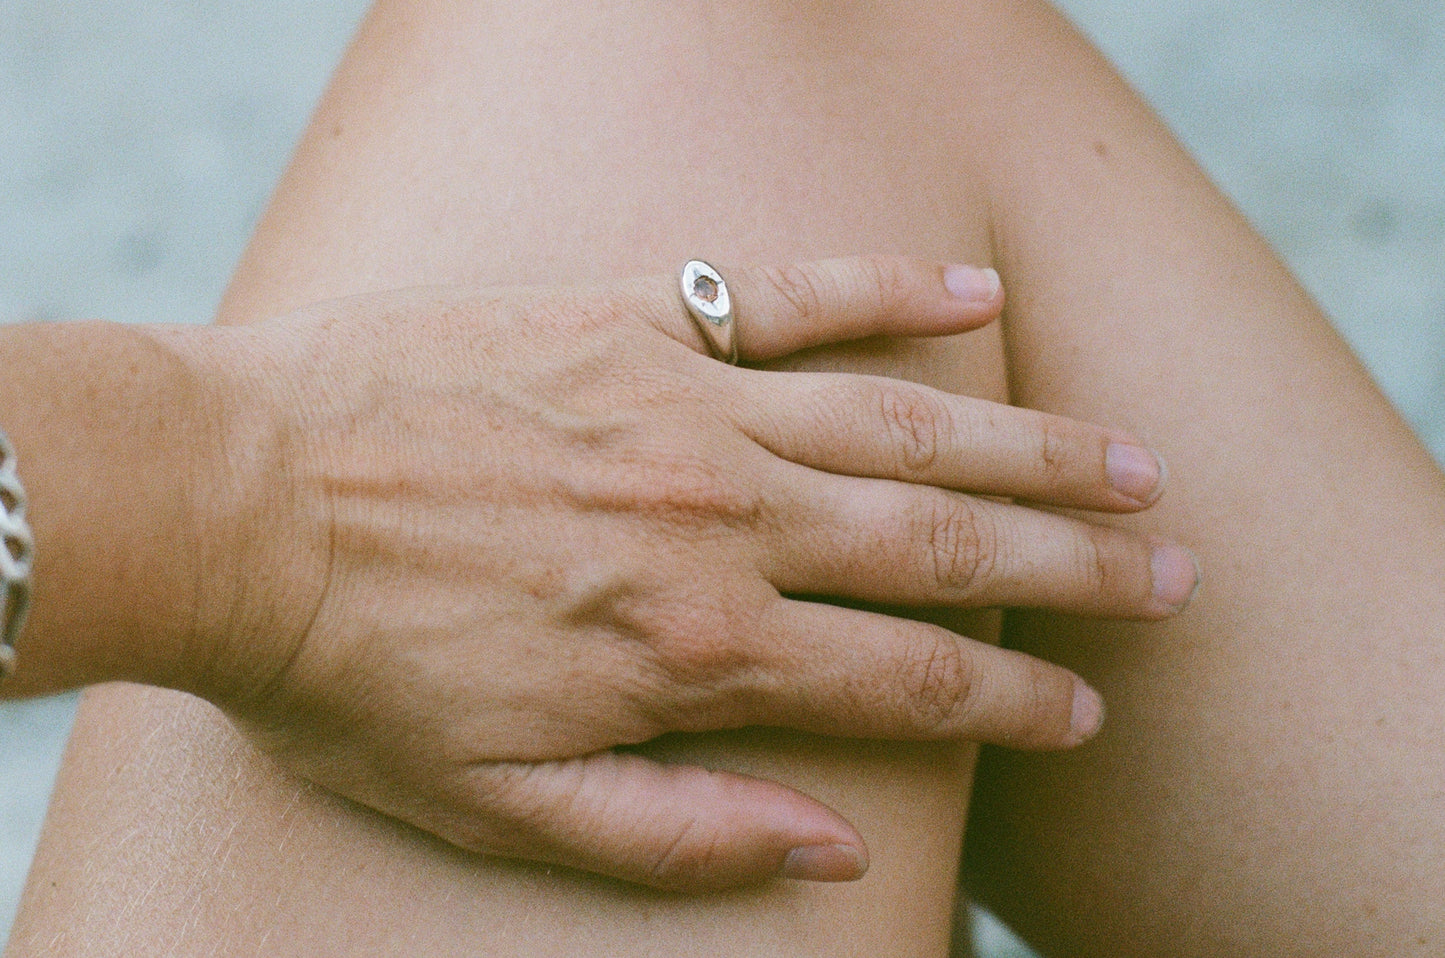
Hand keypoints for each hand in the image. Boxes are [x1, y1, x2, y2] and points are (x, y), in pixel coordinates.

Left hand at [188, 256, 1195, 890]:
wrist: (230, 501)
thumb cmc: (353, 667)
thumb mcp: (503, 806)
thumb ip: (678, 836)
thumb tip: (831, 854)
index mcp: (699, 648)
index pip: (910, 685)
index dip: (1013, 703)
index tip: (1082, 710)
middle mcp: (724, 521)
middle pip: (949, 545)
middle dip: (1076, 568)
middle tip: (1171, 572)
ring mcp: (685, 406)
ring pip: (907, 423)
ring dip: (1032, 446)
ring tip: (1129, 462)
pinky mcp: (629, 317)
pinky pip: (791, 293)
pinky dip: (891, 290)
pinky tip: (976, 289)